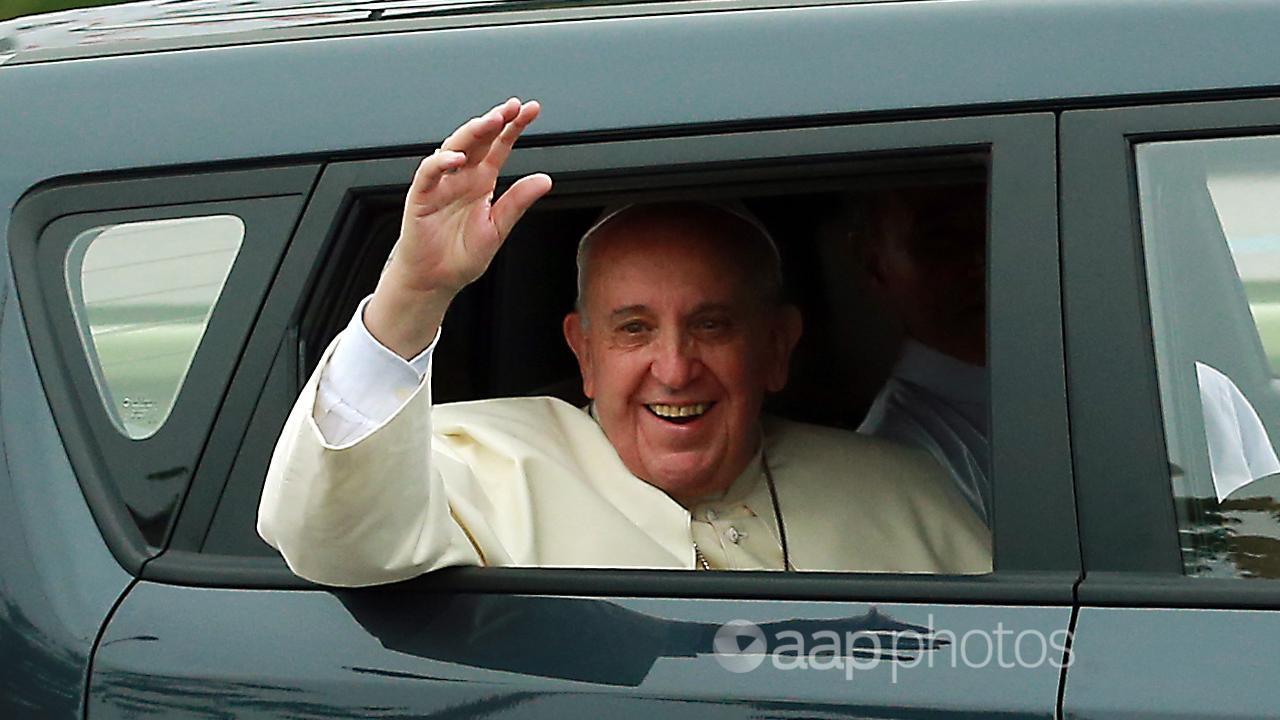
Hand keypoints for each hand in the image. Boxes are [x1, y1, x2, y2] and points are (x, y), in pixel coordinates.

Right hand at [366, 98, 551, 357]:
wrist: (435, 280)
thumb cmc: (461, 256)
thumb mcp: (498, 228)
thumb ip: (518, 202)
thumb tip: (545, 179)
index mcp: (481, 182)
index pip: (499, 146)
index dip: (513, 127)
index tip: (531, 110)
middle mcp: (461, 177)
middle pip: (478, 140)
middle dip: (494, 121)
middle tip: (512, 107)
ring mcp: (440, 184)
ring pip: (453, 148)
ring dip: (470, 133)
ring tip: (489, 122)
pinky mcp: (421, 196)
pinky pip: (429, 173)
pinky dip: (440, 162)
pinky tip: (456, 157)